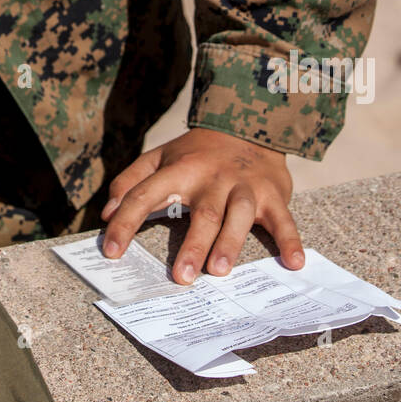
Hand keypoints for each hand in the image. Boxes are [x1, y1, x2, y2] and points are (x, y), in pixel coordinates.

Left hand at [100, 127, 304, 283]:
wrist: (246, 123)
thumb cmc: (196, 153)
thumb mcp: (159, 157)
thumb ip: (130, 182)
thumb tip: (106, 213)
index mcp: (179, 170)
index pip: (146, 195)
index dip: (126, 223)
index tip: (111, 252)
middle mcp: (212, 179)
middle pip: (202, 212)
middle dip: (192, 245)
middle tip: (181, 278)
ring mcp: (244, 186)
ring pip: (238, 214)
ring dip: (231, 242)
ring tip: (220, 271)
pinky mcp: (272, 194)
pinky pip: (283, 218)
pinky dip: (290, 239)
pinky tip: (293, 263)